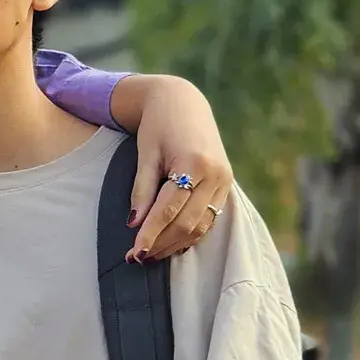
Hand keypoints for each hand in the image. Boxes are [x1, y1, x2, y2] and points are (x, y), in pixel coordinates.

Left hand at [129, 77, 232, 260]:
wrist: (182, 101)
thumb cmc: (158, 125)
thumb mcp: (145, 153)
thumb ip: (142, 188)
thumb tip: (134, 223)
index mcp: (193, 163)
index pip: (169, 209)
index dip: (151, 233)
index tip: (134, 252)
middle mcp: (215, 174)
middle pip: (188, 222)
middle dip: (162, 243)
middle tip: (137, 258)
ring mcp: (224, 180)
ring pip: (202, 225)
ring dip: (176, 243)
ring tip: (151, 255)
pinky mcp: (226, 184)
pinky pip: (210, 217)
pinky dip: (191, 233)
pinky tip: (172, 243)